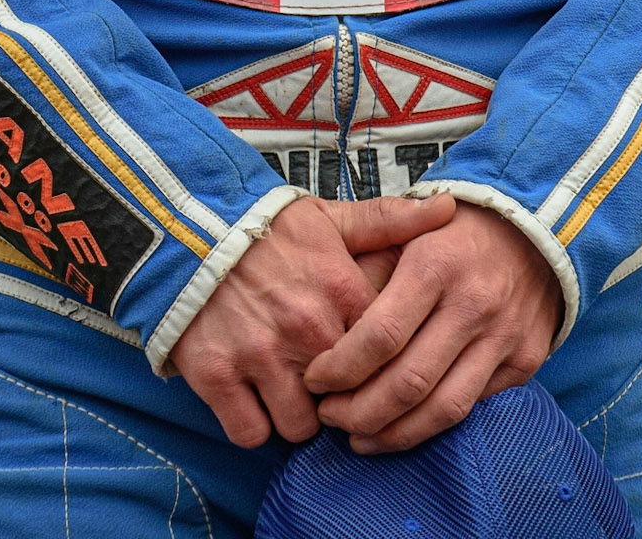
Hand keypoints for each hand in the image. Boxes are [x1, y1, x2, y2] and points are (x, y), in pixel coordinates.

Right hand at [171, 191, 454, 447]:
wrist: (187, 223)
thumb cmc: (267, 227)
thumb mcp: (331, 217)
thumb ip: (392, 220)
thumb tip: (453, 207)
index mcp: (340, 291)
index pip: (385, 358)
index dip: (377, 367)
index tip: (366, 363)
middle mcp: (305, 328)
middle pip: (347, 403)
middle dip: (340, 401)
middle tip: (326, 386)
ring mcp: (259, 355)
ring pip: (299, 427)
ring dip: (296, 416)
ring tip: (288, 391)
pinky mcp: (217, 376)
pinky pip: (250, 434)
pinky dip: (253, 425)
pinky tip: (254, 400)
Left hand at [305, 202, 562, 453]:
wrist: (530, 229)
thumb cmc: (451, 232)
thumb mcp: (404, 227)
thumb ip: (366, 267)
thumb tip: (325, 322)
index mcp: (435, 265)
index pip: (380, 336)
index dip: (341, 368)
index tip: (315, 378)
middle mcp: (472, 304)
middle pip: (408, 383)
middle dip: (359, 411)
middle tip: (330, 415)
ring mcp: (503, 337)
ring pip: (442, 409)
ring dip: (393, 434)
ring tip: (358, 436)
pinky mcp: (524, 362)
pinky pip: (472, 407)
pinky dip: (433, 425)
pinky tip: (403, 426)